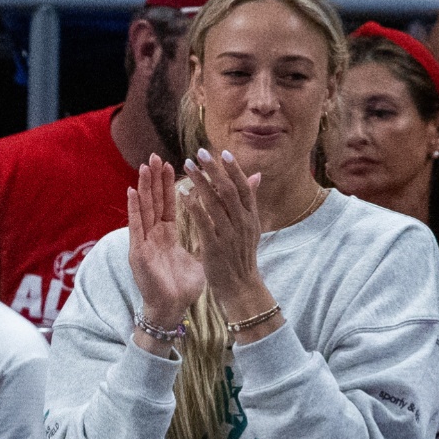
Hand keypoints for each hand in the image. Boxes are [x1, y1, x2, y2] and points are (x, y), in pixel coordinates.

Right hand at [126, 155, 204, 329]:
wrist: (172, 309)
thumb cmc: (183, 286)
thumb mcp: (201, 254)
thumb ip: (209, 234)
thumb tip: (224, 224)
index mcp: (165, 234)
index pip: (166, 203)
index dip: (168, 184)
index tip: (172, 163)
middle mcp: (152, 235)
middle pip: (153, 201)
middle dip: (154, 179)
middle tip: (155, 156)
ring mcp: (143, 242)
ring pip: (143, 208)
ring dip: (143, 187)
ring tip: (144, 166)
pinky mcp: (138, 252)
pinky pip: (135, 227)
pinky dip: (134, 209)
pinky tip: (132, 192)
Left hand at [182, 148, 264, 309]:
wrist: (240, 286)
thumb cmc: (241, 255)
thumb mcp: (251, 227)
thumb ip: (250, 201)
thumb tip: (256, 174)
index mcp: (251, 217)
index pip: (243, 187)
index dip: (233, 169)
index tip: (221, 152)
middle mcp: (243, 223)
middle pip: (228, 190)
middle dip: (214, 170)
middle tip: (199, 153)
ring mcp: (230, 234)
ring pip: (214, 202)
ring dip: (200, 182)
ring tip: (187, 166)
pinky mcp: (215, 246)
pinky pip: (203, 222)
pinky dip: (193, 206)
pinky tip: (182, 194)